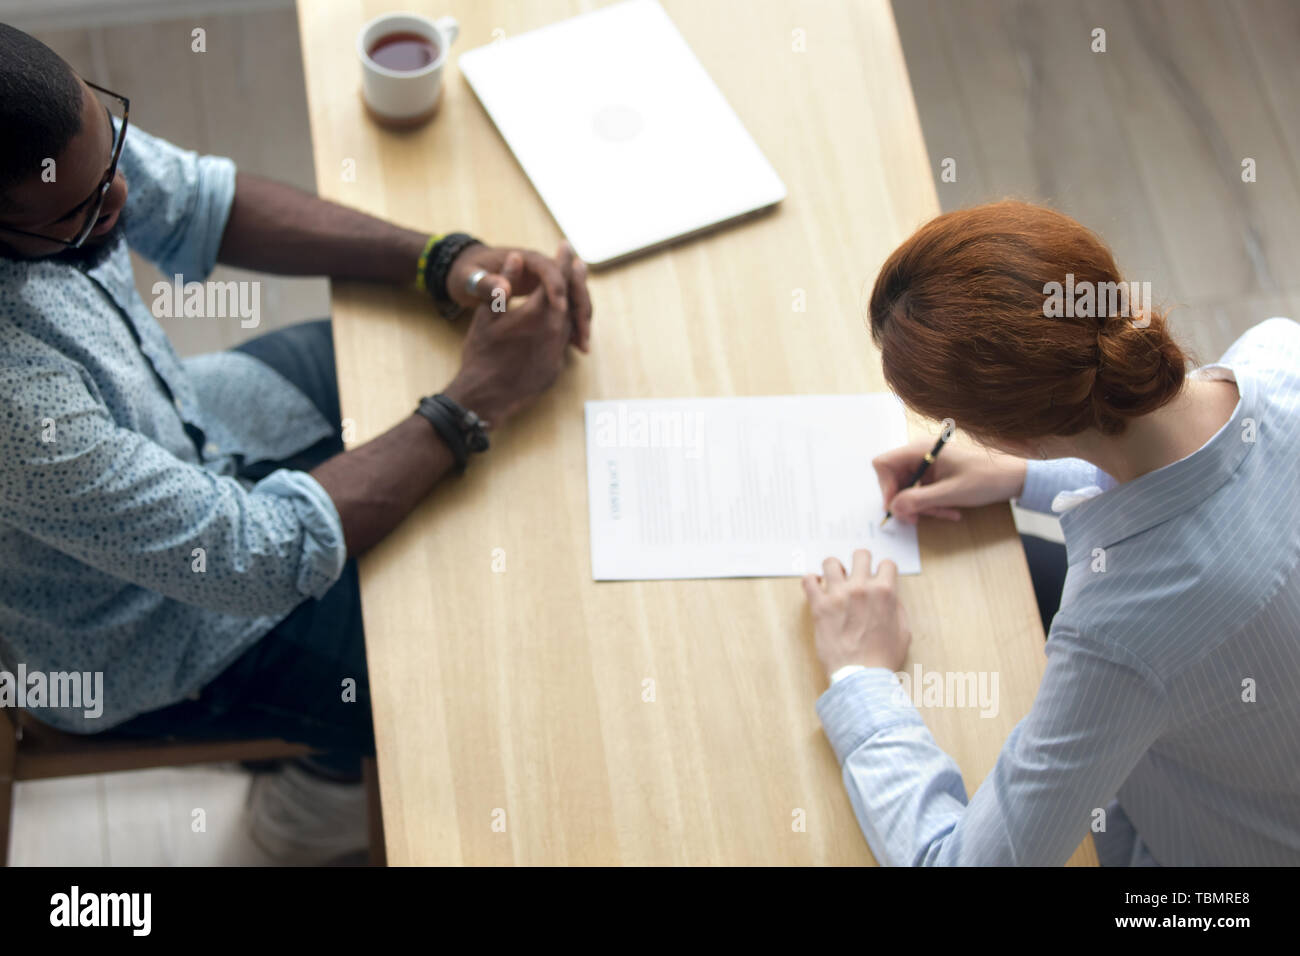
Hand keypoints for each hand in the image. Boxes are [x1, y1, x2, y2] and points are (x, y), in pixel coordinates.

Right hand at [442, 242, 580, 428]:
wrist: (485, 396)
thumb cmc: (481, 354)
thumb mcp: (487, 314)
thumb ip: (503, 284)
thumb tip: (516, 257)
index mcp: (537, 313)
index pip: (557, 279)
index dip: (562, 260)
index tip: (566, 246)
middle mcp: (554, 331)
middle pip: (572, 299)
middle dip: (574, 279)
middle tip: (577, 264)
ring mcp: (558, 352)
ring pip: (571, 321)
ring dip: (573, 304)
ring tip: (572, 291)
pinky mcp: (556, 368)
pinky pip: (565, 341)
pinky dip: (567, 327)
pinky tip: (561, 324)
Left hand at [802, 549, 910, 677]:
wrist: (861, 677)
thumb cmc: (883, 659)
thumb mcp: (903, 632)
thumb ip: (897, 608)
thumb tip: (889, 596)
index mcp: (885, 592)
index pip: (886, 564)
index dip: (883, 571)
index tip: (878, 578)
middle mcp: (861, 588)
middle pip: (860, 555)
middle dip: (860, 562)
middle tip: (856, 574)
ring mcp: (838, 595)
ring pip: (831, 562)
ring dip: (834, 569)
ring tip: (834, 580)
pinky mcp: (819, 605)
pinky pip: (808, 580)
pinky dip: (811, 581)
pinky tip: (816, 588)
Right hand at [874, 440, 1027, 524]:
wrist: (1013, 477)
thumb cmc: (986, 478)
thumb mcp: (951, 492)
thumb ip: (919, 500)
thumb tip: (894, 508)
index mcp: (921, 449)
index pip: (884, 464)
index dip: (885, 486)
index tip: (896, 505)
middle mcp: (920, 453)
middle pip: (895, 479)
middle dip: (905, 501)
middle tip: (916, 519)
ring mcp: (928, 464)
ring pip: (909, 489)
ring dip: (922, 506)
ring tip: (944, 513)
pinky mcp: (935, 475)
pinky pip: (922, 492)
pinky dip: (932, 505)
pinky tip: (950, 511)